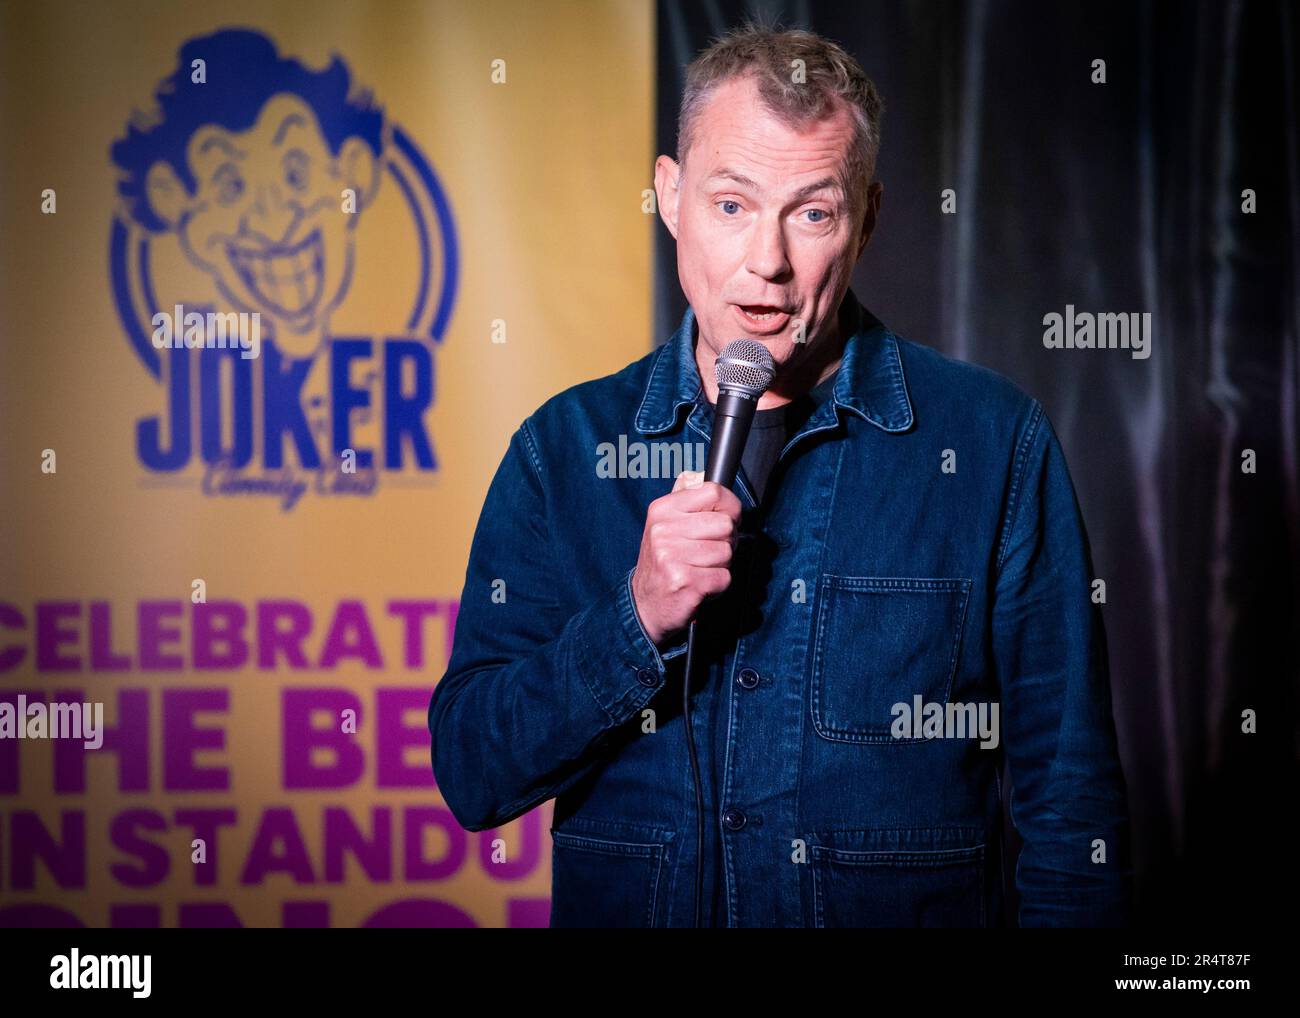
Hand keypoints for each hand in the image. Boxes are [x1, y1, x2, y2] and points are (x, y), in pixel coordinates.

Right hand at [630, 469, 740, 646]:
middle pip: (725, 524)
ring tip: (699, 569)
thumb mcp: (665, 523)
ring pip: (727, 552)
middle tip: (707, 552)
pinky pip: (724, 577)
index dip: (729, 507)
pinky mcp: (684, 582)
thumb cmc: (662, 562)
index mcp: (662, 509)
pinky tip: (699, 585)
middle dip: (725, 540)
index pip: (714, 491)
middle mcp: (663, 530)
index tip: (724, 519)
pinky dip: (718, 585)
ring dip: (720, 565)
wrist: (645, 605)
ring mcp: (671, 557)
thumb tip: (700, 475)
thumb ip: (684, 497)